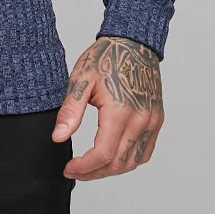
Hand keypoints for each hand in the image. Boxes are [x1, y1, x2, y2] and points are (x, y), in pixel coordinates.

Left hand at [51, 36, 163, 181]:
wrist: (133, 41)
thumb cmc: (107, 56)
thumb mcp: (81, 79)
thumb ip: (70, 111)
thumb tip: (58, 137)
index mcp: (120, 111)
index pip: (103, 154)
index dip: (84, 167)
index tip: (69, 168)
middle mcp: (140, 120)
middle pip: (118, 163)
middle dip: (94, 172)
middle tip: (76, 170)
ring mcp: (152, 121)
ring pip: (133, 162)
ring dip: (112, 169)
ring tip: (92, 166)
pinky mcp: (157, 120)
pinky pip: (145, 151)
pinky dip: (130, 160)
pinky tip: (114, 157)